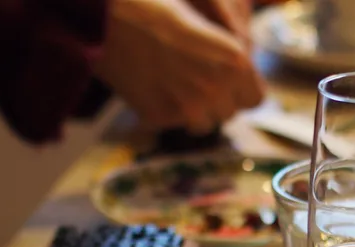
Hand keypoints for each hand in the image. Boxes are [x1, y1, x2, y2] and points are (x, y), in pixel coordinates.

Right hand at [95, 0, 264, 132]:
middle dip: (220, 100)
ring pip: (204, 126)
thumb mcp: (201, 9)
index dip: (243, 89)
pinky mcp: (156, 116)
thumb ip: (229, 40)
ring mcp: (185, 107)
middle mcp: (214, 89)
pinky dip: (164, 111)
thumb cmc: (151, 1)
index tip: (231, 81)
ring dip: (195, 111)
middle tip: (199, 78)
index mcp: (234, 60)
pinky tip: (152, 86)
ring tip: (177, 85)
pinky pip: (171, 124)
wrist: (98, 13)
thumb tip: (243, 58)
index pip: (256, 99)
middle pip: (230, 114)